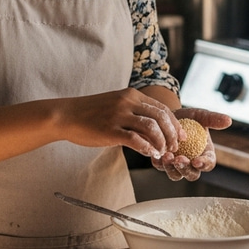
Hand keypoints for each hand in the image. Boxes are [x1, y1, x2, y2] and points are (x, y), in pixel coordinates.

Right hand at [59, 87, 183, 158]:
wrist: (67, 115)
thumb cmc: (91, 113)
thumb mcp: (117, 105)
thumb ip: (134, 112)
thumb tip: (154, 128)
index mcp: (132, 95)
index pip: (162, 108)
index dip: (175, 124)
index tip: (181, 136)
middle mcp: (128, 102)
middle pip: (161, 117)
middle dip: (172, 134)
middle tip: (174, 147)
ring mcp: (119, 115)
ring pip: (152, 128)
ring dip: (161, 143)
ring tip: (162, 153)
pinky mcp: (111, 129)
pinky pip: (135, 139)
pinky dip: (147, 148)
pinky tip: (150, 154)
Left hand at [152, 107, 230, 180]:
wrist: (171, 116)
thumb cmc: (189, 118)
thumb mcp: (201, 116)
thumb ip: (213, 119)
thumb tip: (229, 120)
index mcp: (205, 154)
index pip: (208, 164)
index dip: (204, 164)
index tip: (197, 160)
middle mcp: (192, 163)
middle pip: (192, 174)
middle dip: (186, 169)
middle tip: (179, 160)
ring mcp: (177, 165)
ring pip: (176, 175)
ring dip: (171, 169)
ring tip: (167, 156)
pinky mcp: (164, 163)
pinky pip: (161, 167)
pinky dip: (159, 163)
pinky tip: (157, 155)